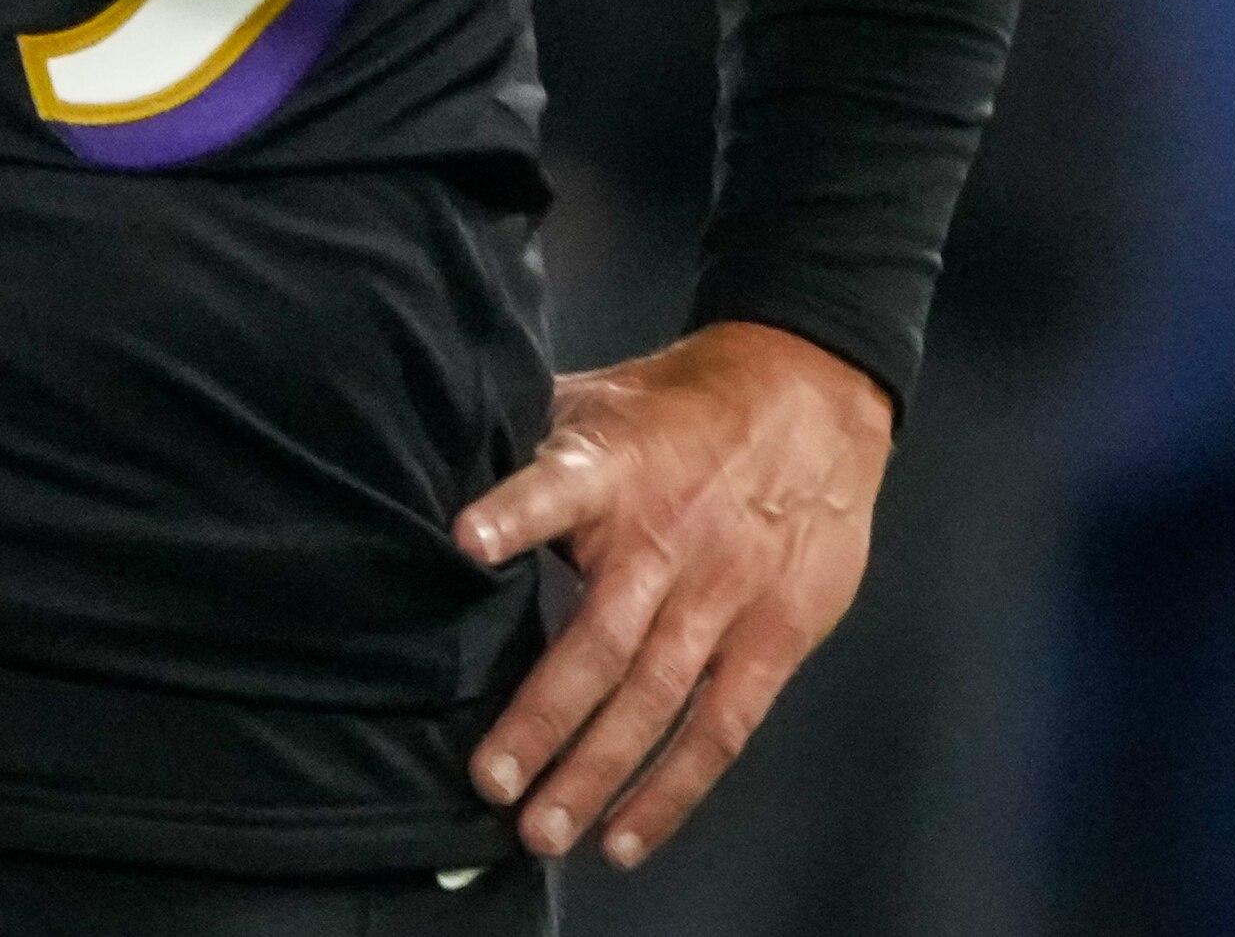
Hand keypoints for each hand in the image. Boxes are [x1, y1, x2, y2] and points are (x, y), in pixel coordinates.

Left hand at [450, 317, 890, 870]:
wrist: (809, 396)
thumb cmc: (673, 406)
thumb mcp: (593, 398)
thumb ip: (525, 444)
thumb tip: (426, 462)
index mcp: (610, 473)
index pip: (555, 488)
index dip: (514, 513)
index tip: (464, 541)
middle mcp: (663, 544)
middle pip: (601, 642)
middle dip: (543, 717)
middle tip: (489, 783)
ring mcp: (723, 598)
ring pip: (655, 699)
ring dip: (598, 771)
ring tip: (543, 831)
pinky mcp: (775, 638)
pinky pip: (721, 727)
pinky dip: (674, 788)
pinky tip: (626, 838)